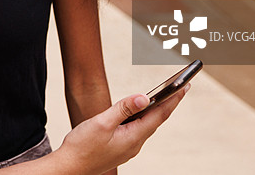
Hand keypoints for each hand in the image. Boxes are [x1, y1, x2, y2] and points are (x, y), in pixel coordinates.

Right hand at [55, 84, 189, 174]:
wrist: (69, 168)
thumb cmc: (82, 146)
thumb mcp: (102, 123)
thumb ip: (123, 108)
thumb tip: (144, 97)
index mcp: (133, 137)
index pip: (159, 115)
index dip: (173, 99)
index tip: (185, 86)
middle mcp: (134, 144)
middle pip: (156, 120)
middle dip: (169, 103)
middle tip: (181, 88)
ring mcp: (128, 147)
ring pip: (146, 125)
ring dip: (157, 110)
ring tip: (166, 96)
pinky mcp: (120, 147)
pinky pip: (137, 129)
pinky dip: (143, 117)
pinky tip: (141, 112)